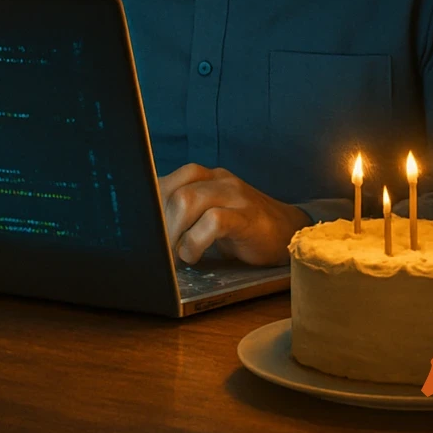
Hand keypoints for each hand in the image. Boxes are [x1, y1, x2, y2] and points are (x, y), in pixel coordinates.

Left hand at [158, 163, 310, 266]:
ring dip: (174, 232)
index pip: (165, 180)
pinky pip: (214, 220)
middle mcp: (217, 179)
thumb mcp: (210, 216)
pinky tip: (194, 256)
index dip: (149, 205)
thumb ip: (184, 215)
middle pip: (174, 190)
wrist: (291, 232)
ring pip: (189, 199)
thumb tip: (148, 232)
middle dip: (160, 223)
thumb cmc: (243, 229)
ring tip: (176, 255)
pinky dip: (196, 241)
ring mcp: (234, 195)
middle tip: (159, 250)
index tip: (142, 231)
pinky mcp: (247, 216)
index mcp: (204, 177)